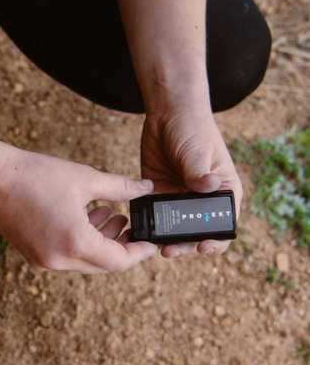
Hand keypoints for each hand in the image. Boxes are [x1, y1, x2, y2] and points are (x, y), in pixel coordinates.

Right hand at [0, 149, 157, 272]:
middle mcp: (60, 259)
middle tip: (133, 225)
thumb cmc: (36, 176)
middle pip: (103, 264)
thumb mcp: (85, 179)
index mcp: (76, 243)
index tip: (151, 242)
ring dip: (101, 243)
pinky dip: (82, 242)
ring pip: (85, 261)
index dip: (139, 253)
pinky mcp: (34, 255)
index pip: (119, 261)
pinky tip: (86, 218)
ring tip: (111, 215)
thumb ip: (120, 188)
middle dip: (121, 246)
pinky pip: (66, 256)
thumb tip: (145, 189)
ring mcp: (44, 260)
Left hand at [141, 107, 242, 257]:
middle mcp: (201, 199)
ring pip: (173, 228)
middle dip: (185, 244)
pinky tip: (141, 230)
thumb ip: (200, 172)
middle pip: (196, 232)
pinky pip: (153, 215)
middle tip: (171, 250)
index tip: (203, 247)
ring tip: (155, 245)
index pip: (224, 223)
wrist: (168, 114)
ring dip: (165, 238)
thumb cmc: (193, 129)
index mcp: (222, 191)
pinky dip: (148, 224)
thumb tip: (209, 185)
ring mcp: (178, 198)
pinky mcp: (157, 194)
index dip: (215, 239)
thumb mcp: (198, 152)